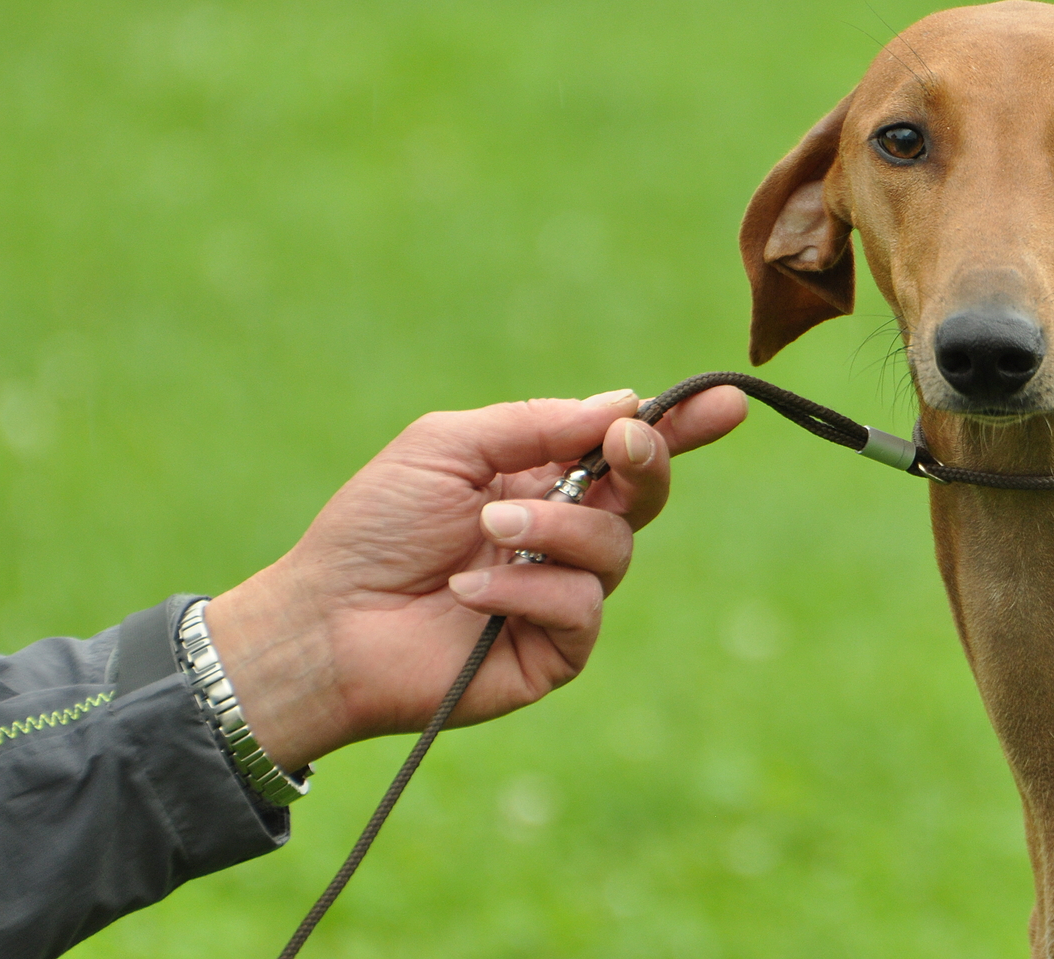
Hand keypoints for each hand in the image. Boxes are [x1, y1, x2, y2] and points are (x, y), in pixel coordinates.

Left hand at [203, 385, 747, 771]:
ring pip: (616, 549)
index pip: (624, 450)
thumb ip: (535, 424)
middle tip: (624, 446)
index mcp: (539, 478)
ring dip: (555, 529)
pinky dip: (527, 590)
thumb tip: (621, 404)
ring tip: (488, 530)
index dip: (680, 427)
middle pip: (647, 495)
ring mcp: (561, 594)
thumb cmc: (373, 528)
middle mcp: (562, 534)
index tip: (727, 402)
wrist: (326, 621)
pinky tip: (471, 591)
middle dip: (647, 462)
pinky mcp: (554, 651)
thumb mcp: (447, 446)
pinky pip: (581, 608)